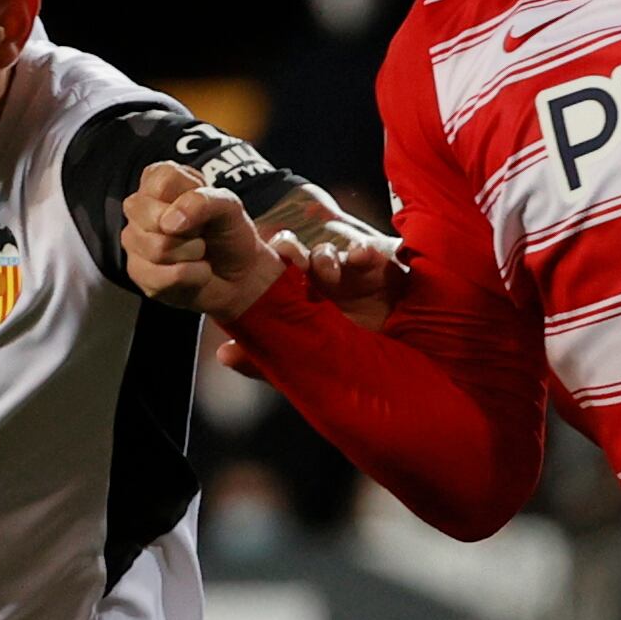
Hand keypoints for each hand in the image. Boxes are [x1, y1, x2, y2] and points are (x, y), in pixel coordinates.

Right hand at [122, 162, 284, 318]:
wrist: (239, 273)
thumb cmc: (228, 232)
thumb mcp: (229, 207)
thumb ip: (202, 202)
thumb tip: (168, 223)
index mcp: (157, 179)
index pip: (164, 182)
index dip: (191, 199)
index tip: (204, 208)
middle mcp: (138, 207)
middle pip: (154, 219)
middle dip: (191, 231)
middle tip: (201, 232)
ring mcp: (133, 240)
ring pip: (158, 249)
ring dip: (192, 254)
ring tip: (198, 251)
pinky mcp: (137, 273)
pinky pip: (161, 277)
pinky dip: (191, 276)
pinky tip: (194, 271)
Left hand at [215, 229, 407, 374]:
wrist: (397, 369)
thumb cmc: (348, 358)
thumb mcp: (305, 362)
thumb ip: (267, 360)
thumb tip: (224, 354)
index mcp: (299, 299)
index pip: (275, 273)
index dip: (267, 267)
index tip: (266, 269)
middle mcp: (320, 281)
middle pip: (298, 255)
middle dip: (291, 253)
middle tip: (292, 264)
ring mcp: (350, 274)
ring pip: (329, 252)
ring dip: (324, 256)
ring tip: (328, 272)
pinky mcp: (383, 269)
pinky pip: (371, 252)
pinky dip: (364, 251)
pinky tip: (362, 258)